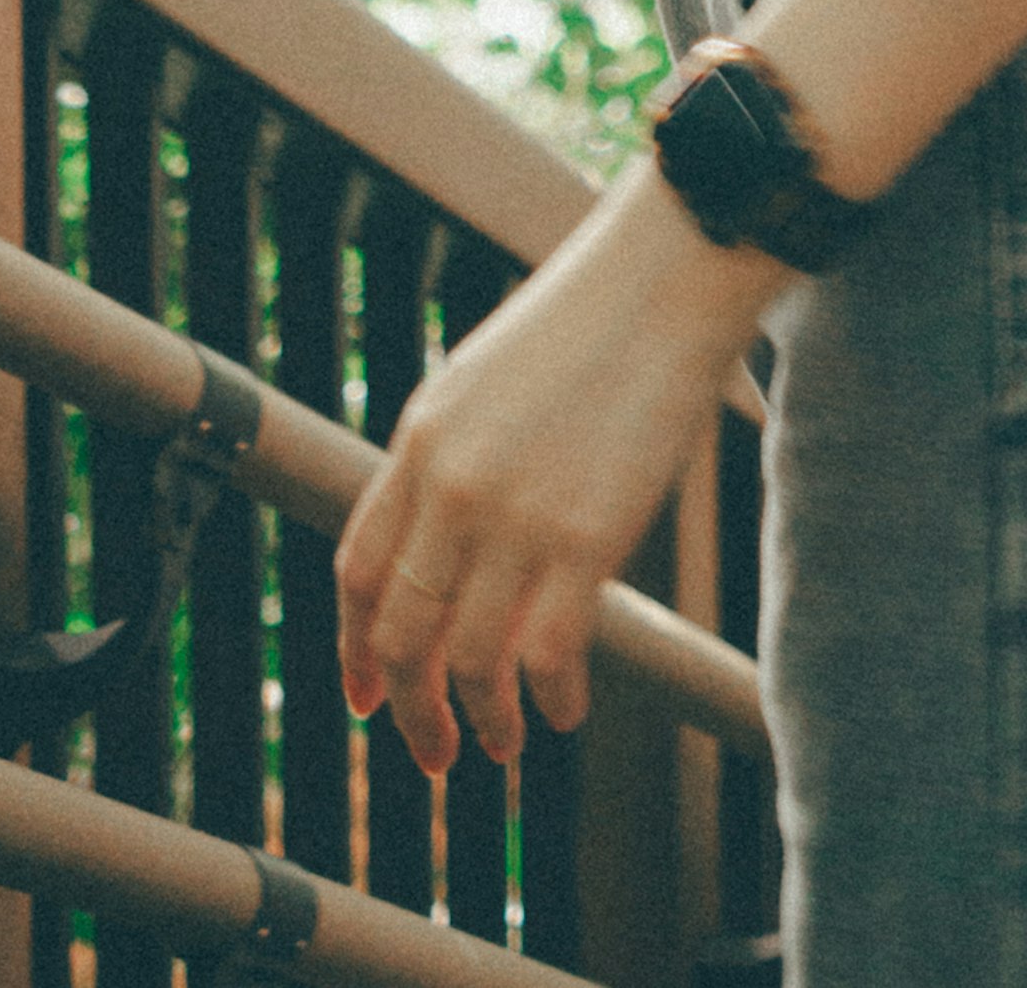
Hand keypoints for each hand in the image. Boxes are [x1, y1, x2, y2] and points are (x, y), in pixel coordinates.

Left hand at [332, 167, 770, 779]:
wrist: (669, 272)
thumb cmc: (591, 319)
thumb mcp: (485, 382)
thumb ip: (452, 463)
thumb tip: (445, 551)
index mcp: (421, 438)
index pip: (358, 572)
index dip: (357, 650)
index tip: (366, 697)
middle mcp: (453, 483)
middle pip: (401, 633)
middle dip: (411, 710)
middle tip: (434, 755)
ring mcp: (517, 513)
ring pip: (468, 659)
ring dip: (482, 719)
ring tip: (502, 744)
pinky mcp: (588, 535)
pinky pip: (547, 653)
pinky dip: (550, 700)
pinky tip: (567, 711)